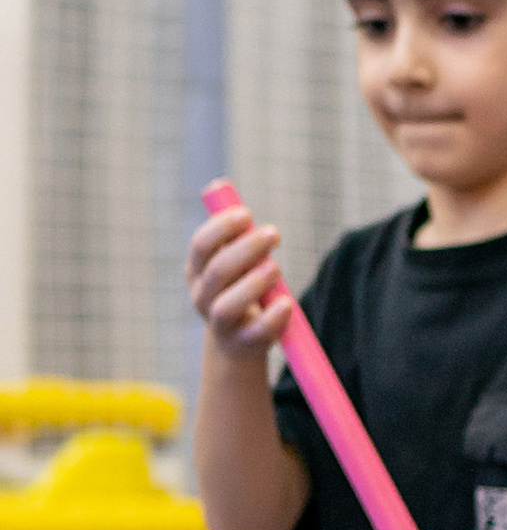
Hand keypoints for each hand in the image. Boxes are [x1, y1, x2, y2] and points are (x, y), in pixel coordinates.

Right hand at [187, 206, 292, 358]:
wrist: (239, 342)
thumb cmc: (241, 289)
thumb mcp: (234, 261)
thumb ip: (233, 234)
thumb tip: (220, 185)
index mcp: (197, 271)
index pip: (201, 246)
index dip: (221, 228)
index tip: (246, 214)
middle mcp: (201, 297)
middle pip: (217, 271)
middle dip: (245, 249)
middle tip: (274, 233)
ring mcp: (219, 324)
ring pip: (226, 306)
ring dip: (252, 284)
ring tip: (276, 267)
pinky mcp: (241, 345)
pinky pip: (254, 334)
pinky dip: (271, 319)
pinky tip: (286, 304)